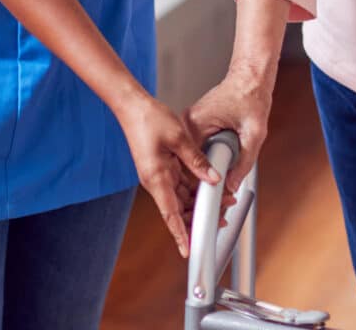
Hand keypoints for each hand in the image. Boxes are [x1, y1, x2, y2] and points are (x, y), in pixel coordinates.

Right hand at [116, 91, 219, 256]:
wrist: (133, 105)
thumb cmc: (150, 119)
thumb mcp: (179, 138)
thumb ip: (196, 160)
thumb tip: (212, 178)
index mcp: (156, 177)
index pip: (171, 214)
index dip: (181, 234)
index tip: (189, 250)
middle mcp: (155, 180)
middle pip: (178, 209)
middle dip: (198, 217)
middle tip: (222, 217)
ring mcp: (158, 174)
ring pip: (180, 197)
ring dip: (198, 201)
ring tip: (222, 201)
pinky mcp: (160, 166)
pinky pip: (179, 183)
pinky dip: (193, 188)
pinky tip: (207, 186)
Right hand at [184, 71, 274, 193]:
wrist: (250, 78)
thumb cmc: (251, 95)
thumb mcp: (255, 132)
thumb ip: (245, 162)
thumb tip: (233, 184)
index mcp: (196, 123)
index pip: (192, 165)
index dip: (205, 182)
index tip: (217, 194)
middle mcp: (188, 123)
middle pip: (191, 163)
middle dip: (208, 176)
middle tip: (228, 183)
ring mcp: (191, 123)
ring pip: (194, 157)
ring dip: (209, 166)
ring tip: (228, 165)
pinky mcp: (196, 124)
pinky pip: (199, 148)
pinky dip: (210, 156)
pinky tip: (223, 156)